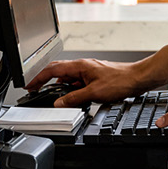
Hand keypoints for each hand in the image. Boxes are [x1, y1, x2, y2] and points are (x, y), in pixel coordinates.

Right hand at [26, 58, 149, 107]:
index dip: (38, 77)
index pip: (52, 70)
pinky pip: (77, 83)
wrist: (137, 78)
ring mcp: (89, 71)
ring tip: (55, 98)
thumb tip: (59, 102)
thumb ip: (74, 98)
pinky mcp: (95, 77)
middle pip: (57, 72)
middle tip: (36, 89)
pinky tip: (73, 98)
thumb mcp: (94, 93)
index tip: (29, 84)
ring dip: (60, 87)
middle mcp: (82, 66)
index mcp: (79, 66)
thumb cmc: (120, 80)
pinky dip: (71, 90)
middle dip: (45, 81)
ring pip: (68, 78)